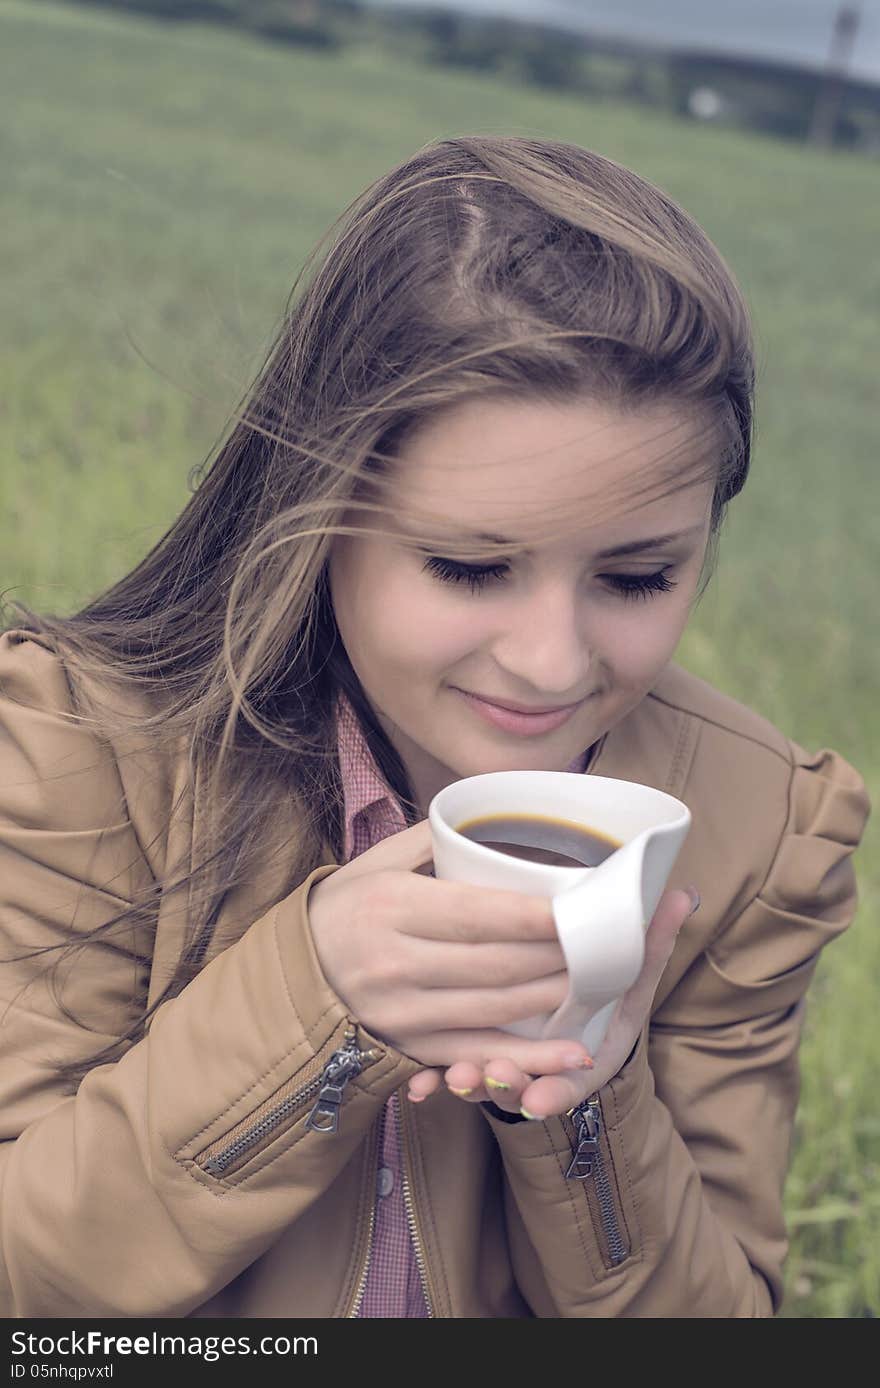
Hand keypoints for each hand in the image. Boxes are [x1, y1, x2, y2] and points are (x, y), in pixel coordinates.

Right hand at [307, 819, 592, 1074]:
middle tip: (606, 941)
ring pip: (495, 1008)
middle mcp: (395, 962)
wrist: (290, 977)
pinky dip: (529, 1058)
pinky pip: (478, 1054)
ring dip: (555, 996)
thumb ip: (434, 839)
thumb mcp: (377, 862)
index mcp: (391, 907)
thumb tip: (494, 816)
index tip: (582, 906)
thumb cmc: (344, 909)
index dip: (535, 915)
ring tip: (599, 979)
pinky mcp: (409, 1047)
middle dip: (559, 955)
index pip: (478, 914)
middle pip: (496, 964)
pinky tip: (573, 1054)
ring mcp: (402, 1011)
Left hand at [405, 885, 698, 1118]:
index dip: (556, 1089)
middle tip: (488, 1074)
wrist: (580, 1022)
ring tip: (453, 1077)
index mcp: (590, 1054)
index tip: (539, 1095)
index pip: (574, 1082)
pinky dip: (433, 1082)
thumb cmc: (608, 990)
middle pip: (523, 1086)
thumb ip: (654, 941)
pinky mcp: (474, 1055)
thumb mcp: (635, 973)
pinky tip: (417, 1086)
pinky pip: (449, 1075)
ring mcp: (510, 1069)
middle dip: (504, 1083)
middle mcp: (548, 1072)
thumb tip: (684, 894)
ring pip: (486, 1084)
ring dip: (469, 1084)